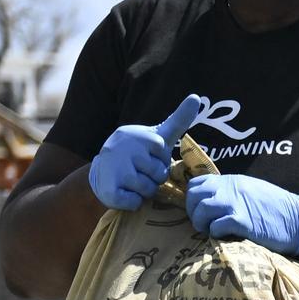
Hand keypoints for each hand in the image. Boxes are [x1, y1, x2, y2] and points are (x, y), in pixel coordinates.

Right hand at [89, 93, 212, 210]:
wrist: (102, 171)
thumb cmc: (137, 154)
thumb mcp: (158, 136)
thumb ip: (178, 120)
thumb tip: (196, 97)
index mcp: (140, 136)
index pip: (164, 156)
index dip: (159, 161)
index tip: (148, 157)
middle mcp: (125, 150)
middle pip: (159, 174)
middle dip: (153, 178)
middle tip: (140, 172)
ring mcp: (115, 169)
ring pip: (147, 189)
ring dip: (143, 191)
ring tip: (132, 182)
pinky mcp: (108, 190)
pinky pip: (134, 202)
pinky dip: (132, 202)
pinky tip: (124, 192)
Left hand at [187, 172, 298, 255]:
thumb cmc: (277, 210)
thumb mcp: (252, 191)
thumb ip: (232, 192)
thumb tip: (212, 201)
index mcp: (232, 181)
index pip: (197, 183)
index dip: (192, 198)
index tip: (199, 210)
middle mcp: (230, 189)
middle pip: (194, 195)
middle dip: (193, 211)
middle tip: (203, 223)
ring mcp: (235, 204)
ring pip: (201, 210)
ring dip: (202, 223)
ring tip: (210, 231)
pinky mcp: (242, 221)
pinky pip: (216, 226)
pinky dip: (216, 233)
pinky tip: (225, 236)